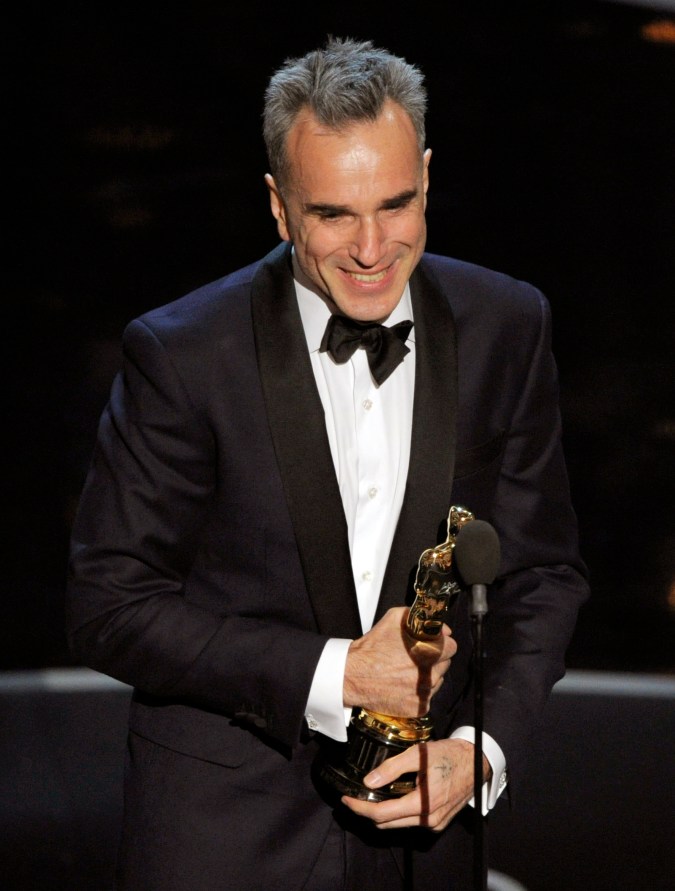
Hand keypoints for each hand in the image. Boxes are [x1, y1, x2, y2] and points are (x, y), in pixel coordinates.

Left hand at [341, 738, 490, 831]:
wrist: (476, 761)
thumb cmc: (448, 755)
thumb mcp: (417, 754)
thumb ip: (391, 768)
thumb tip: (368, 781)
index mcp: (423, 804)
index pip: (382, 814)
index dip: (360, 808)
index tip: (346, 800)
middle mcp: (428, 820)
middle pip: (387, 824)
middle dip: (367, 812)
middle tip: (353, 798)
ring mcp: (434, 823)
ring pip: (398, 824)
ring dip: (380, 813)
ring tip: (368, 796)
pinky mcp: (438, 821)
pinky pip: (410, 821)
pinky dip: (396, 812)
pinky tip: (390, 797)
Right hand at [343, 607, 456, 717]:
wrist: (353, 676)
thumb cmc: (372, 649)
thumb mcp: (394, 619)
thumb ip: (421, 619)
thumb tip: (441, 628)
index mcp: (428, 651)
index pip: (451, 646)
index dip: (441, 643)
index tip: (432, 644)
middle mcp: (430, 673)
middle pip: (445, 664)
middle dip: (434, 659)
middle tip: (415, 657)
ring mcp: (425, 692)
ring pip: (437, 681)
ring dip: (427, 675)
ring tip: (406, 671)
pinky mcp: (419, 708)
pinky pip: (427, 697)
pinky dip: (418, 692)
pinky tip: (403, 685)